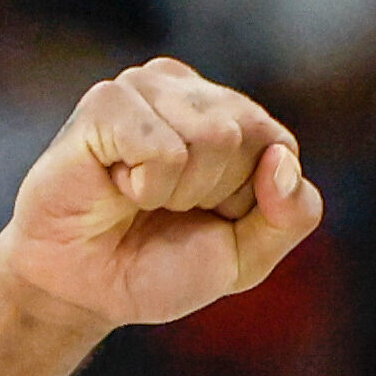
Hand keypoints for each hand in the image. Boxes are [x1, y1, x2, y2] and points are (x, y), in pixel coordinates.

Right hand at [0, 61, 323, 329]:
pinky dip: (146, 185)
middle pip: (249, 136)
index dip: (247, 200)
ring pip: (214, 136)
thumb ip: (292, 214)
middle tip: (166, 207)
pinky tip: (115, 184)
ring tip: (139, 196)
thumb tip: (281, 160)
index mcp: (231, 115)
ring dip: (178, 192)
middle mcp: (188, 89)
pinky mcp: (106, 102)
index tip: (205, 215)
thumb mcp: (248, 255)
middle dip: (214, 193)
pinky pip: (164, 147)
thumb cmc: (160, 264)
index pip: (279, 145)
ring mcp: (145, 87)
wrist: (83, 289)